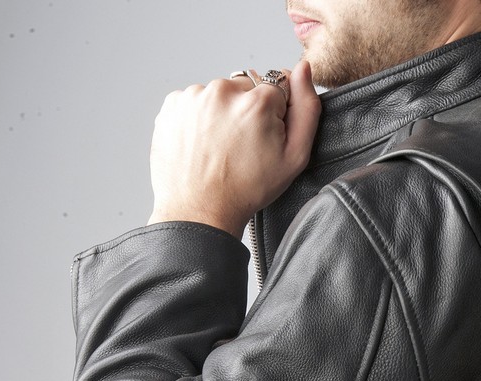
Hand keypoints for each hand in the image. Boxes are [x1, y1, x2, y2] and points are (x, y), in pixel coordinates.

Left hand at [146, 60, 320, 237]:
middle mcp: (223, 90)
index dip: (276, 117)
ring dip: (223, 113)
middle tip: (242, 147)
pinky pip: (196, 101)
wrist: (199, 210)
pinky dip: (201, 118)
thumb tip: (303, 69)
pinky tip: (204, 144)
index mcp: (256, 101)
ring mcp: (194, 95)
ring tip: (221, 147)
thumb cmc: (247, 189)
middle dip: (248, 111)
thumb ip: (307, 109)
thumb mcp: (294, 158)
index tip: (264, 141)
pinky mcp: (174, 103)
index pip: (277, 89)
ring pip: (220, 94)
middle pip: (247, 87)